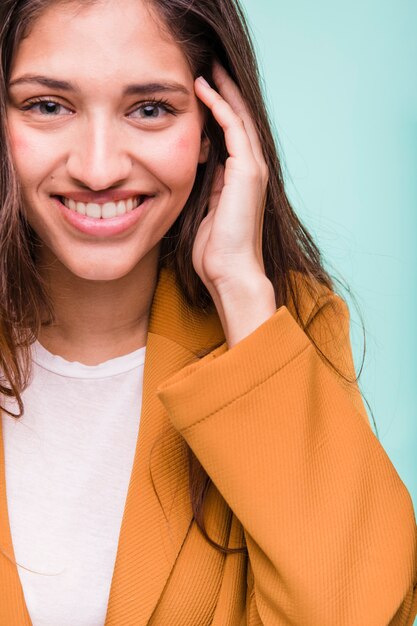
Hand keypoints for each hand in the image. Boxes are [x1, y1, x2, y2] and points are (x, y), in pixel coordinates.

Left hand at [193, 63, 275, 345]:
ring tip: (207, 65)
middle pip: (237, 119)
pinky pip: (233, 128)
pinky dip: (219, 106)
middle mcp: (250, 169)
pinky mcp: (247, 171)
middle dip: (222, 91)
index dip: (215, 110)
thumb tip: (188, 169)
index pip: (228, 134)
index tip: (196, 90)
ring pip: (238, 117)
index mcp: (238, 178)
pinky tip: (203, 88)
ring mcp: (252, 168)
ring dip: (222, 89)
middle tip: (206, 65)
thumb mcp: (202, 211)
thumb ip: (202, 188)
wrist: (229, 272)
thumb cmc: (213, 251)